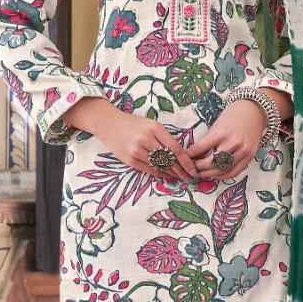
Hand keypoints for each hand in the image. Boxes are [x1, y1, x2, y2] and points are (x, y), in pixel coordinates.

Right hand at [69, 101, 196, 181]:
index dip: (186, 162)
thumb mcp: (152, 124)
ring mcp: (136, 151)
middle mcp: (146, 139)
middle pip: (169, 160)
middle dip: (181, 171)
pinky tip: (166, 175)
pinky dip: (159, 173)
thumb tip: (181, 155)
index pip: (176, 149)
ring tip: (179, 177)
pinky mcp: (129, 160)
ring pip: (159, 166)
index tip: (193, 169)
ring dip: (171, 173)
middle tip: (189, 177)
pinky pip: (148, 170)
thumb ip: (165, 138)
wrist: (109, 124)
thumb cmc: (134, 124)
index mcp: (155, 128)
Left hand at [184, 99, 266, 180]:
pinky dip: (223, 176)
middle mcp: (233, 143)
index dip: (190, 155)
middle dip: (198, 168)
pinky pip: (234, 172)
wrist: (254, 111)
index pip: (201, 148)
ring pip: (222, 170)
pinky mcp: (250, 157)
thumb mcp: (217, 125)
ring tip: (200, 174)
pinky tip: (215, 175)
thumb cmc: (232, 116)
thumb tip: (194, 156)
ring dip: (209, 174)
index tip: (183, 158)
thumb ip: (207, 140)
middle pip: (211, 162)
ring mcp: (243, 151)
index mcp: (222, 132)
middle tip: (190, 169)